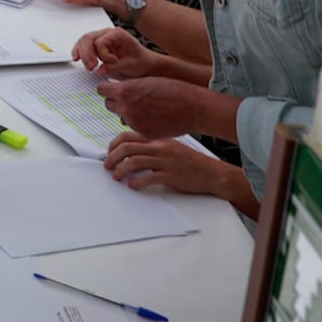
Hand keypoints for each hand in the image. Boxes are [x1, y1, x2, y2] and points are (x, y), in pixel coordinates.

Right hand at [74, 27, 158, 79]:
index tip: (112, 63)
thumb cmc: (141, 61)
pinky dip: (79, 51)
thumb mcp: (130, 65)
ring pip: (83, 41)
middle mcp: (108, 33)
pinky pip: (83, 44)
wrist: (145, 63)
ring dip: (82, 54)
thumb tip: (101, 69)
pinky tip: (77, 57)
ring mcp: (101, 37)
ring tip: (88, 66)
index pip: (100, 42)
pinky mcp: (98, 44)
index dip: (103, 55)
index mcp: (117, 34)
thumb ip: (114, 66)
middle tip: (91, 67)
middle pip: (88, 38)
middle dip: (87, 54)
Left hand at [95, 75, 204, 138]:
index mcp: (125, 91)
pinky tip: (152, 118)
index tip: (110, 90)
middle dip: (116, 101)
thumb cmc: (174, 91)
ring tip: (145, 109)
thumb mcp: (147, 81)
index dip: (107, 89)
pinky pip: (134, 127)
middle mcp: (126, 107)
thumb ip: (129, 86)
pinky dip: (139, 123)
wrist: (193, 108)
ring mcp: (134, 122)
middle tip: (129, 100)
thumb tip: (117, 88)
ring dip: (128, 113)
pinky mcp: (143, 133)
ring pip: (121, 116)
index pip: (102, 90)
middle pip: (108, 104)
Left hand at [104, 133, 240, 199]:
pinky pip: (149, 177)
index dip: (114, 144)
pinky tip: (133, 185)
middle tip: (107, 166)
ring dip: (121, 169)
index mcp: (158, 140)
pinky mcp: (172, 176)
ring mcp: (166, 161)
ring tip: (117, 176)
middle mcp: (160, 148)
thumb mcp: (171, 148)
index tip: (109, 153)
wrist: (214, 173)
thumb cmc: (192, 162)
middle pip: (128, 148)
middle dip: (112, 157)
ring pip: (135, 161)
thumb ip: (152, 148)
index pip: (128, 136)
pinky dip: (137, 181)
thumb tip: (130, 153)